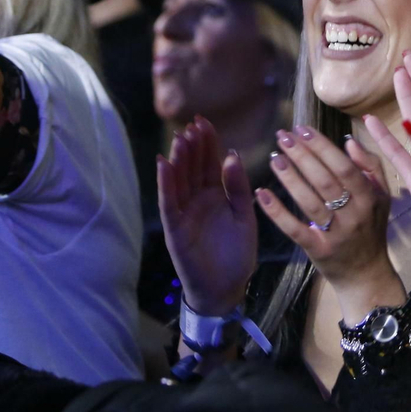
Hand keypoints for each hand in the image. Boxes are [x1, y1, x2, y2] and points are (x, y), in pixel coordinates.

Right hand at [157, 117, 256, 316]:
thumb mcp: (246, 218)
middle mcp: (198, 200)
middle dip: (193, 146)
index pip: (210, 164)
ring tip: (180, 138)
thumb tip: (232, 155)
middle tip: (194, 123)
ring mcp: (185, 213)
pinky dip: (166, 183)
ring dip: (179, 159)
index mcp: (217, 195)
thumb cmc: (237, 255)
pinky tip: (163, 164)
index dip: (208, 143)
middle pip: (194, 167)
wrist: (226, 289)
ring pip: (180, 180)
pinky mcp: (175, 228)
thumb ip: (240, 189)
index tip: (205, 122)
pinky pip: (169, 202)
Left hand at [259, 127, 398, 314]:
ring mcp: (335, 234)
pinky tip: (263, 193)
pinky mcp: (318, 251)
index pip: (344, 167)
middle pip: (324, 181)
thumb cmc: (371, 229)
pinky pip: (295, 229)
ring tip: (274, 157)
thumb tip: (349, 141)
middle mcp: (354, 215)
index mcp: (370, 198)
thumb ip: (370, 166)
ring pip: (309, 201)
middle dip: (302, 155)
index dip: (322, 146)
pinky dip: (278, 211)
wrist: (366, 275)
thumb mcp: (382, 196)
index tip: (302, 129)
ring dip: (289, 178)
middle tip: (282, 136)